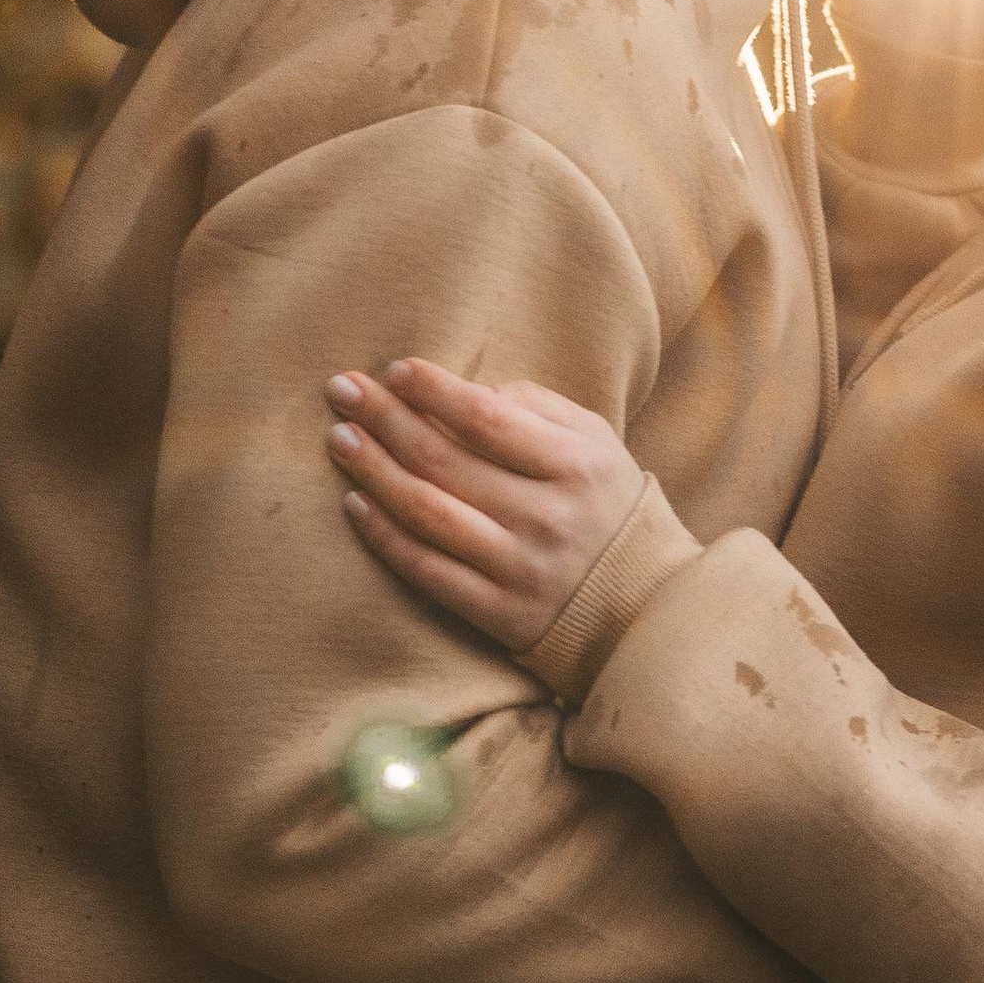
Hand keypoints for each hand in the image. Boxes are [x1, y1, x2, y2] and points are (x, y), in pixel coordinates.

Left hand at [327, 360, 643, 654]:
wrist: (643, 606)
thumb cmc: (606, 506)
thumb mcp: (596, 444)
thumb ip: (538, 407)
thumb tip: (467, 392)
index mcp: (575, 465)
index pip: (487, 417)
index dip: (432, 389)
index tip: (393, 369)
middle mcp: (546, 517)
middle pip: (444, 461)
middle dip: (384, 419)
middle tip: (341, 391)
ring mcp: (520, 569)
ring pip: (427, 513)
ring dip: (373, 471)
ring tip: (340, 439)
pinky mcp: (499, 613)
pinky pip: (426, 571)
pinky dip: (384, 536)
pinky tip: (354, 503)